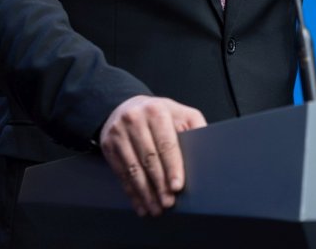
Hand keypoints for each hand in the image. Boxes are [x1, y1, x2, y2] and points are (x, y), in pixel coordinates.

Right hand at [98, 95, 206, 216]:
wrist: (127, 107)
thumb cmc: (158, 113)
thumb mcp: (180, 113)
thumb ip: (194, 127)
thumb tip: (207, 147)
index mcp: (156, 111)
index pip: (166, 144)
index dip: (173, 167)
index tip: (177, 186)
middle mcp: (134, 120)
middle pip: (149, 159)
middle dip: (160, 185)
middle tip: (168, 202)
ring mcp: (118, 133)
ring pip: (133, 169)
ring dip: (145, 193)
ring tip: (155, 208)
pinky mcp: (107, 145)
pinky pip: (120, 173)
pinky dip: (131, 191)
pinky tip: (140, 203)